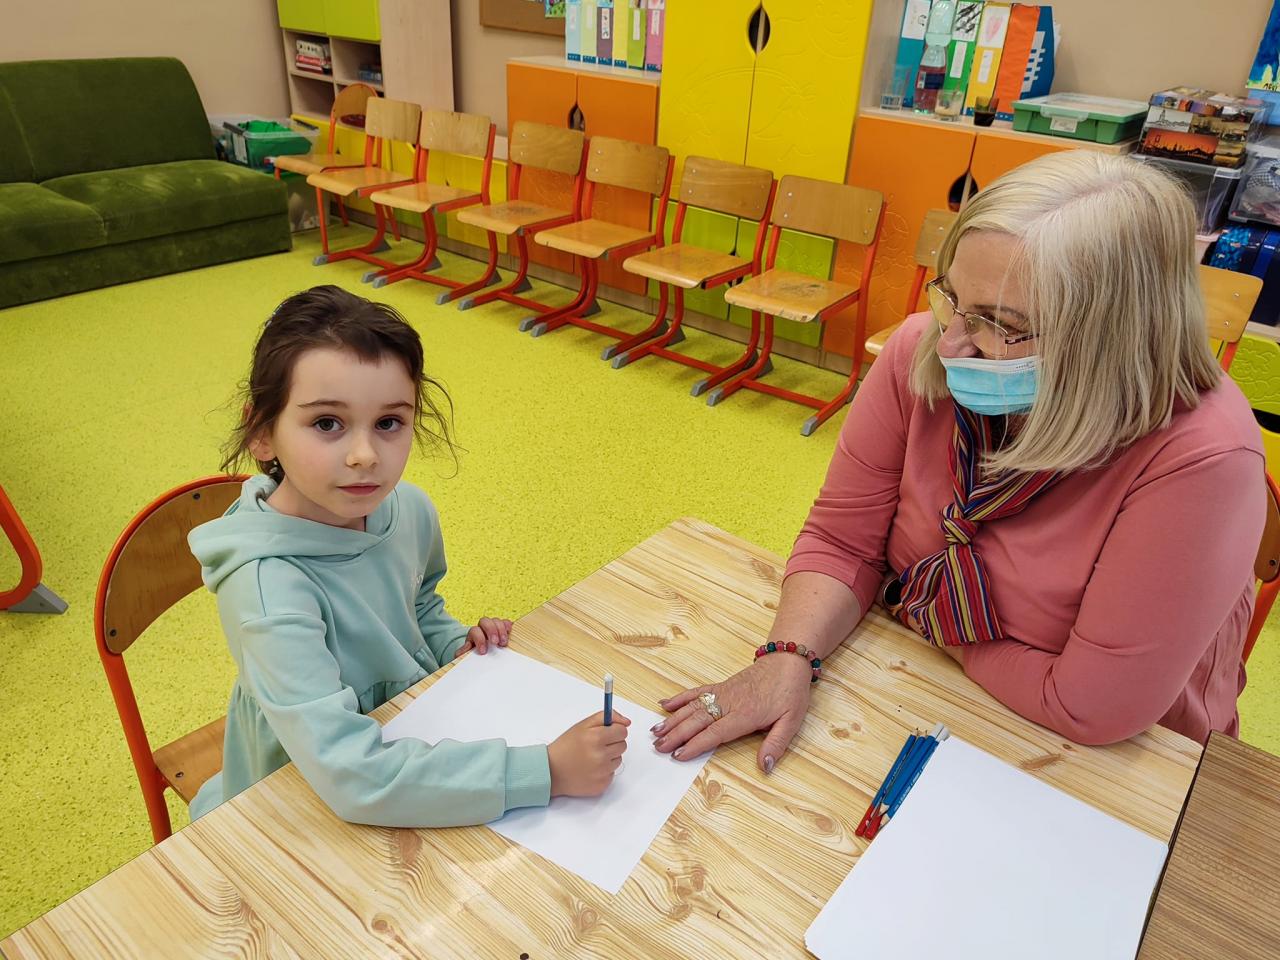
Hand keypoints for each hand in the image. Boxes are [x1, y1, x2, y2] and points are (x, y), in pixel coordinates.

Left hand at [452, 617, 512, 657]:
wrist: (481, 652)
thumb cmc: (475, 653)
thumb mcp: (467, 654)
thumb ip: (463, 653)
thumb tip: (459, 654)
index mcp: (473, 634)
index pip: (474, 631)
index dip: (479, 639)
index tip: (483, 651)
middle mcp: (482, 628)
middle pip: (485, 621)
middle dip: (491, 631)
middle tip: (495, 642)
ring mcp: (493, 626)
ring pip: (496, 620)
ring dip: (501, 630)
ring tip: (503, 643)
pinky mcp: (503, 628)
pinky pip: (505, 622)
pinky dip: (508, 626)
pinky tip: (510, 633)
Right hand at [548, 710, 631, 796]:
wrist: (551, 771)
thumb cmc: (566, 746)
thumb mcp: (583, 725)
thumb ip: (606, 717)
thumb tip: (627, 722)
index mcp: (596, 737)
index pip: (622, 731)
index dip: (614, 730)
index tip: (606, 732)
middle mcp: (601, 756)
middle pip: (622, 745)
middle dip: (612, 743)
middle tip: (596, 745)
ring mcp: (602, 772)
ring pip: (618, 760)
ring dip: (609, 757)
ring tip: (591, 758)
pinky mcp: (602, 785)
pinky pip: (612, 774)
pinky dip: (604, 771)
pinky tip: (590, 769)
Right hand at [653, 651, 812, 772]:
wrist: (787, 661)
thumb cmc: (790, 692)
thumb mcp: (791, 721)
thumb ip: (776, 744)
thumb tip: (765, 767)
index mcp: (745, 714)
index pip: (715, 732)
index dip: (695, 744)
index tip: (678, 755)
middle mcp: (729, 703)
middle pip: (697, 720)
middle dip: (676, 735)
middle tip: (658, 748)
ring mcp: (722, 692)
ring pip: (692, 707)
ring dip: (672, 720)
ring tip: (655, 732)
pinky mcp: (721, 685)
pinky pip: (696, 691)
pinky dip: (679, 698)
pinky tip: (664, 705)